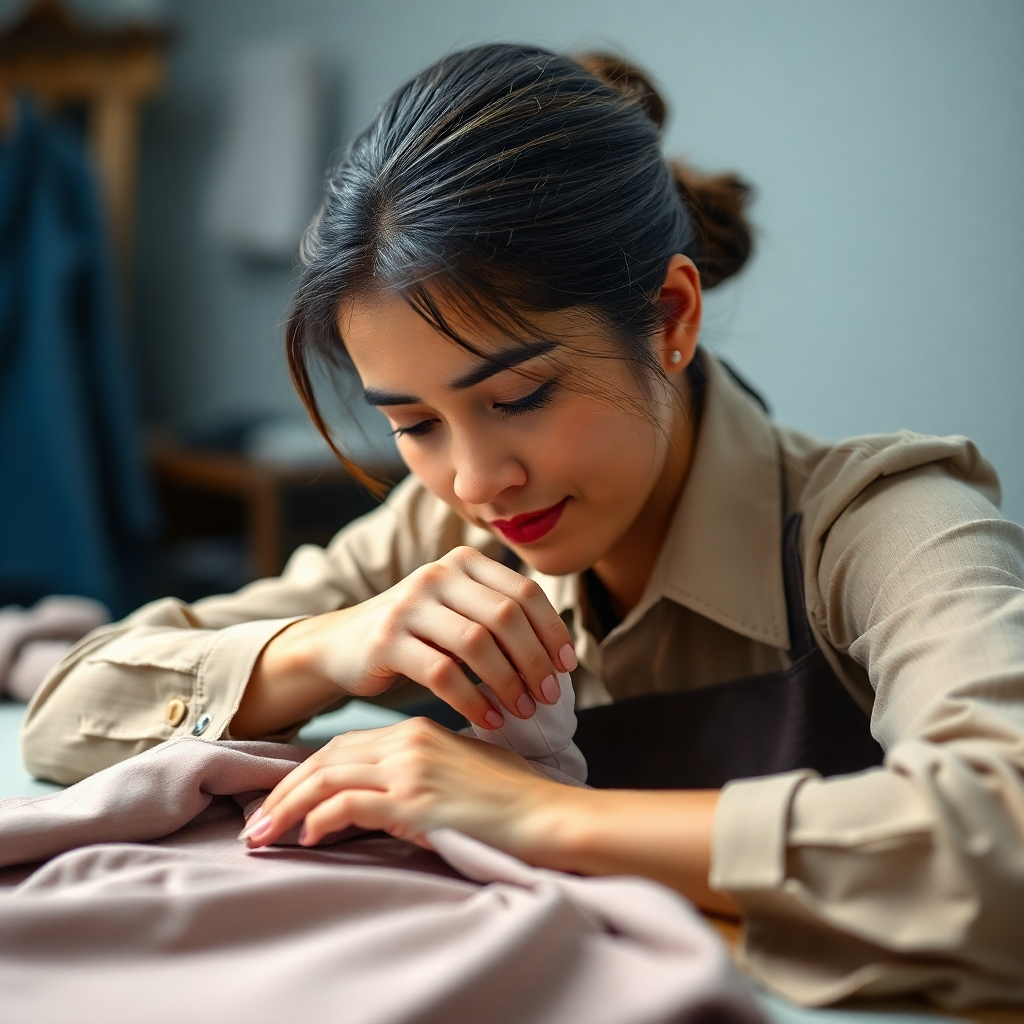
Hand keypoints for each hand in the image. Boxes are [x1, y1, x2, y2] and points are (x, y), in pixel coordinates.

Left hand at [240, 716, 562, 852]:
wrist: (548, 815)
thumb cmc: (514, 798)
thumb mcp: (464, 768)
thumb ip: (424, 768)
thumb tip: (391, 792)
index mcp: (417, 730)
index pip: (344, 746)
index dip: (305, 772)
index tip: (281, 799)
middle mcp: (408, 742)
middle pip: (326, 759)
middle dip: (282, 791)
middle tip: (255, 822)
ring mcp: (410, 768)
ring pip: (326, 778)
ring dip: (286, 808)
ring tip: (262, 835)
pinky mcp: (415, 799)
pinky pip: (348, 805)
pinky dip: (320, 820)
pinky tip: (307, 839)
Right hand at [250, 546, 576, 732]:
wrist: (341, 645)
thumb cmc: (416, 635)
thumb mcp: (457, 610)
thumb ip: (499, 616)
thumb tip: (562, 654)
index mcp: (464, 561)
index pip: (524, 591)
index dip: (552, 630)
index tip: (567, 667)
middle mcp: (438, 574)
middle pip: (506, 616)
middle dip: (535, 660)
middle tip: (548, 696)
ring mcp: (409, 604)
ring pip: (477, 643)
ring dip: (508, 683)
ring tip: (523, 710)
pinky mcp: (387, 640)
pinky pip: (443, 673)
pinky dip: (472, 700)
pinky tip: (488, 719)